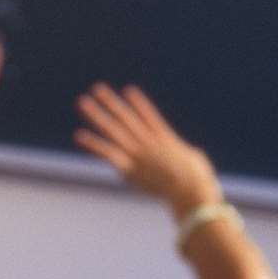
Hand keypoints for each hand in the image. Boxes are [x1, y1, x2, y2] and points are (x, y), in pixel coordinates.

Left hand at [75, 84, 221, 217]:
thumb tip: (189, 154)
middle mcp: (148, 141)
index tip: (128, 90)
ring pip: (113, 129)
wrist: (190, 190)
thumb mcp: (194, 160)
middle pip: (125, 118)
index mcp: (165, 138)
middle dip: (111, 103)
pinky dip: (93, 143)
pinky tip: (79, 134)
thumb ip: (186, 153)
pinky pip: (108, 152)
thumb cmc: (198, 179)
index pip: (149, 115)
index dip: (138, 103)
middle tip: (97, 88)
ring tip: (83, 102)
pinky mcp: (129, 167)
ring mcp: (137, 153)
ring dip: (97, 115)